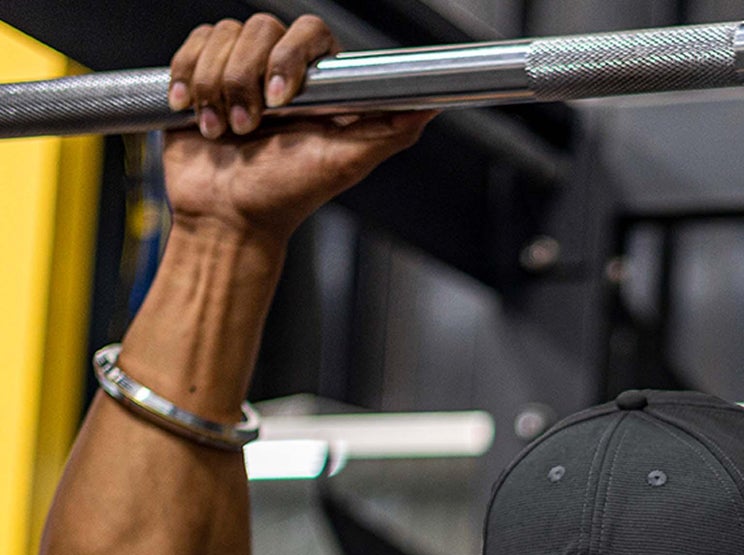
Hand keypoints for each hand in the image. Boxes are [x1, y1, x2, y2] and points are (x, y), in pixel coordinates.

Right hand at [164, 14, 432, 245]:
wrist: (226, 217)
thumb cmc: (285, 196)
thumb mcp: (344, 165)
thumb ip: (390, 132)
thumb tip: (433, 105)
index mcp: (320, 86)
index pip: (310, 33)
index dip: (289, 58)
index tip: (280, 101)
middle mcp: (282, 70)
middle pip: (260, 27)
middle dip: (247, 79)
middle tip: (250, 128)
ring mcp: (242, 69)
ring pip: (223, 36)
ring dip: (217, 88)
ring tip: (225, 133)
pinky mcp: (204, 71)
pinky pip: (192, 45)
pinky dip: (188, 79)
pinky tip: (194, 113)